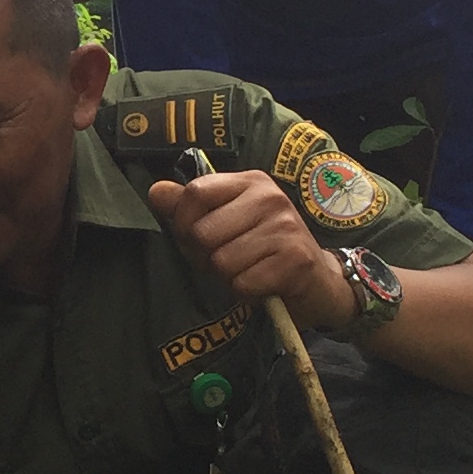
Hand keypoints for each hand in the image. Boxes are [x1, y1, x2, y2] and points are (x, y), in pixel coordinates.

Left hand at [146, 169, 352, 327]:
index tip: (196, 239)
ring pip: (221, 261)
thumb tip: (156, 191)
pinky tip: (264, 284)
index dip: (183, 224)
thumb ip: (189, 208)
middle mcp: (269, 197)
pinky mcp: (295, 259)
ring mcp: (285, 226)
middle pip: (202, 233)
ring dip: (228, 277)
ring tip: (249, 271)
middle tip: (229, 261)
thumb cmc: (262, 252)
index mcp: (250, 182)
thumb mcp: (225, 223)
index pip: (195, 193)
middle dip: (205, 257)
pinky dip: (246, 291)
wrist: (316, 282)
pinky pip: (243, 283)